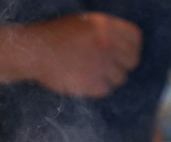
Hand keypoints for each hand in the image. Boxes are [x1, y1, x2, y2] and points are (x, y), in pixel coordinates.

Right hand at [23, 13, 141, 97]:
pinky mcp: (91, 83)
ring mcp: (100, 65)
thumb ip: (106, 31)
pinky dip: (97, 88)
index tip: (126, 55)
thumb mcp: (85, 23)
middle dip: (123, 65)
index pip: (135, 38)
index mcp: (106, 26)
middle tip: (110, 68)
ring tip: (92, 75)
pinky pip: (105, 90)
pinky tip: (85, 82)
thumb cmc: (55, 36)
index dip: (132, 48)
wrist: (35, 51)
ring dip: (109, 78)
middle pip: (131, 61)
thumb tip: (123, 46)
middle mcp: (107, 44)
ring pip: (119, 78)